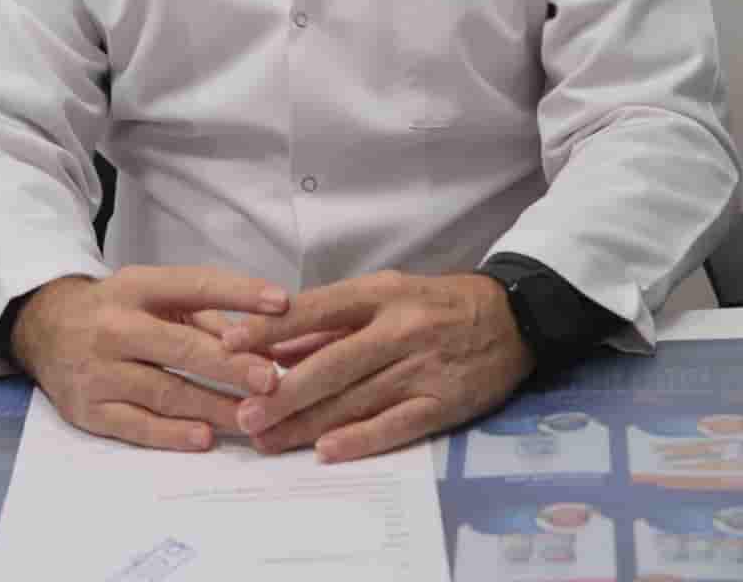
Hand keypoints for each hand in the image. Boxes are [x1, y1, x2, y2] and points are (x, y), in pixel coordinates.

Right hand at [11, 268, 288, 451]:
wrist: (44, 328)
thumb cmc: (116, 309)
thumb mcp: (153, 294)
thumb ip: (204, 315)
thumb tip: (257, 344)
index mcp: (137, 286)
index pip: (194, 285)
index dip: (239, 293)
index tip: (281, 303)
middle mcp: (115, 326)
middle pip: (181, 347)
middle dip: (230, 365)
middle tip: (272, 380)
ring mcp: (98, 370)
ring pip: (164, 391)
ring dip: (212, 406)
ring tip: (252, 416)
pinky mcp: (88, 409)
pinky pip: (136, 425)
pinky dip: (172, 433)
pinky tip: (204, 437)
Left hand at [221, 270, 534, 462]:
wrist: (512, 316)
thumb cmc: (436, 303)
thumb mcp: (386, 294)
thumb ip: (333, 321)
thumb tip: (277, 346)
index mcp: (380, 293)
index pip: (317, 308)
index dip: (272, 328)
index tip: (230, 343)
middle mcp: (399, 328)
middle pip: (331, 362)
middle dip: (282, 391)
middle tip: (243, 412)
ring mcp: (422, 366)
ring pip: (355, 398)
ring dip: (307, 422)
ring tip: (268, 438)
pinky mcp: (443, 402)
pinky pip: (395, 424)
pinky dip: (360, 438)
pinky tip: (327, 449)